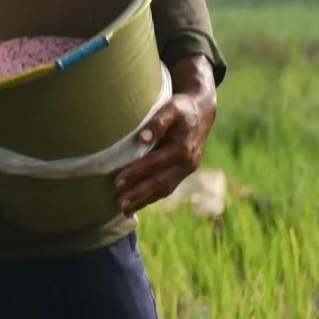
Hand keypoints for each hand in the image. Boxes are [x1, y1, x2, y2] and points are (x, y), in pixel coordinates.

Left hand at [115, 56, 217, 216]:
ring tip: (124, 210)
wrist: (202, 110)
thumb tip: (141, 138)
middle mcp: (187, 162)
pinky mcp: (185, 171)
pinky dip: (153, 197)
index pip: (154, 164)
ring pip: (164, 189)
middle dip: (138, 194)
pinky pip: (168, 187)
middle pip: (159, 182)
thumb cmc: (181, 107)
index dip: (135, 173)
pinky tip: (139, 203)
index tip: (116, 180)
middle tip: (118, 203)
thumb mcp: (171, 108)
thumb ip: (157, 122)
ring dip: (144, 201)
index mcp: (182, 148)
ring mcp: (188, 169)